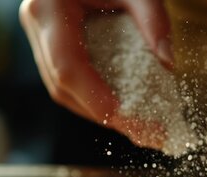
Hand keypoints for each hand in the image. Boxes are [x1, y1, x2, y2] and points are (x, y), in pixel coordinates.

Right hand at [19, 0, 172, 149]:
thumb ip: (153, 18)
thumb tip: (169, 63)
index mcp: (49, 8)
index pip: (68, 67)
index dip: (97, 99)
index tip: (130, 121)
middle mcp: (37, 26)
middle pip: (64, 88)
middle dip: (107, 116)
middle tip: (148, 135)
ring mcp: (40, 36)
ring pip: (64, 90)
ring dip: (102, 113)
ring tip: (142, 129)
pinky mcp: (52, 44)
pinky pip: (70, 81)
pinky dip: (97, 98)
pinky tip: (126, 109)